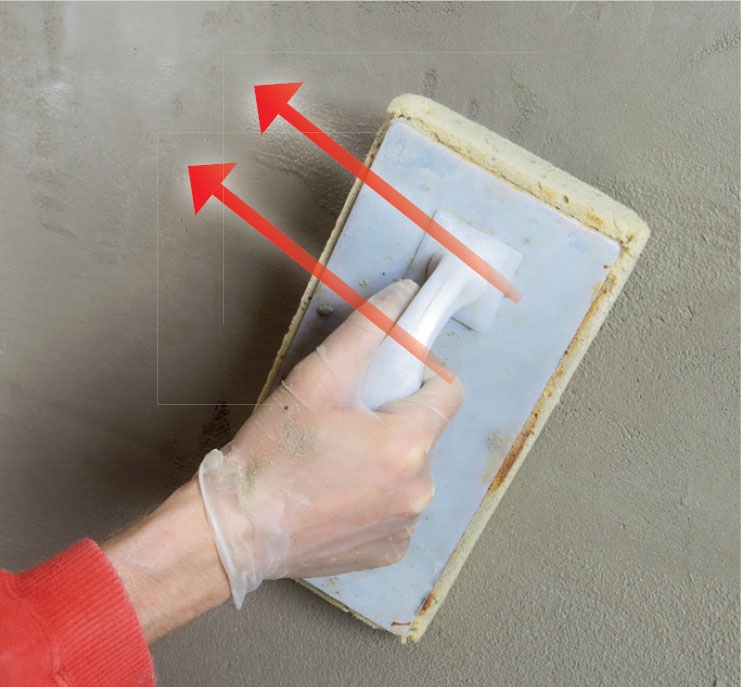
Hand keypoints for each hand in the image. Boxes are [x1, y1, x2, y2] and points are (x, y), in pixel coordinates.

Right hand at [198, 280, 463, 607]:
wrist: (235, 530)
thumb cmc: (272, 453)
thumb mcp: (318, 379)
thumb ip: (367, 329)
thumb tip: (405, 294)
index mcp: (408, 444)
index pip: (450, 391)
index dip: (421, 377)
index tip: (387, 381)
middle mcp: (420, 489)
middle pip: (427, 432)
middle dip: (397, 419)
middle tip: (348, 421)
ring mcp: (406, 525)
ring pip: (413, 471)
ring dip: (388, 459)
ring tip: (338, 460)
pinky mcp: (389, 550)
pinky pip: (398, 509)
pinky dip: (378, 497)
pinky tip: (338, 494)